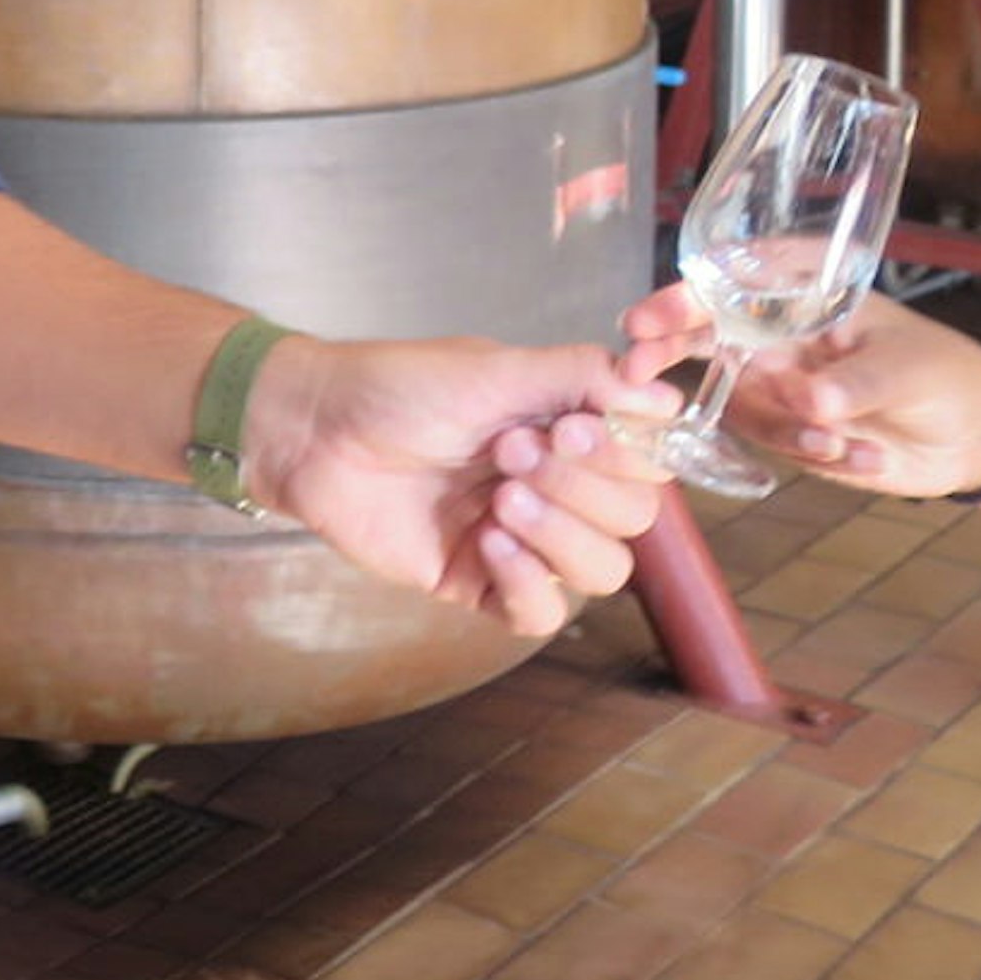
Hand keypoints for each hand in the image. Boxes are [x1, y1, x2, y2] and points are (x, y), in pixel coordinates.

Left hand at [248, 337, 673, 635]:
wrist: (314, 429)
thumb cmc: (395, 387)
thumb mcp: (494, 368)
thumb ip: (580, 376)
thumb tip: (666, 398)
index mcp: (565, 432)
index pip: (647, 465)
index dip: (623, 455)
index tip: (569, 429)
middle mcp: (553, 487)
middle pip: (632, 520)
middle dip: (582, 487)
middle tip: (511, 453)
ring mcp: (518, 537)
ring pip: (601, 570)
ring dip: (561, 534)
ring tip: (499, 498)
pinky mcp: (476, 581)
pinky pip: (539, 611)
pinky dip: (529, 582)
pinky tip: (489, 544)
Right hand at [622, 283, 980, 499]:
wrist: (975, 437)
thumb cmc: (947, 375)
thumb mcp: (909, 369)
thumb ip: (857, 384)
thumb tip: (808, 401)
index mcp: (805, 292)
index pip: (731, 282)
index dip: (684, 298)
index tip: (649, 321)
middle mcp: (777, 331)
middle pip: (699, 333)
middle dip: (662, 351)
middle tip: (632, 375)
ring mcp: (775, 382)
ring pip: (731, 400)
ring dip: (782, 430)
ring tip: (839, 444)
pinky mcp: (785, 429)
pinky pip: (769, 444)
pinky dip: (813, 454)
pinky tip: (865, 456)